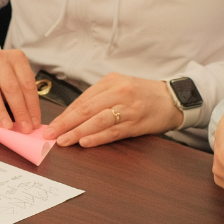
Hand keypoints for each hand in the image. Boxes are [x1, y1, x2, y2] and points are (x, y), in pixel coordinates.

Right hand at [0, 48, 40, 132]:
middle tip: (24, 129)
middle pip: (12, 88)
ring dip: (0, 111)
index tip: (35, 123)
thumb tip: (30, 120)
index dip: (33, 105)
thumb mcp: (13, 75)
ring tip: (6, 127)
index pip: (28, 84)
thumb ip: (21, 92)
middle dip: (20, 111)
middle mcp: (0, 60)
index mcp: (16, 58)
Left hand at [43, 73, 180, 147]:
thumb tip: (71, 117)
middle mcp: (119, 91)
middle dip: (66, 123)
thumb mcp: (120, 87)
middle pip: (87, 108)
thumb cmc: (143, 94)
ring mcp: (128, 107)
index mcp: (112, 81)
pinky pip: (113, 131)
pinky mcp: (137, 122)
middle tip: (50, 134)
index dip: (65, 114)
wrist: (173, 98)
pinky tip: (85, 143)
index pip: (82, 99)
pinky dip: (98, 137)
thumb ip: (99, 99)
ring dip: (78, 132)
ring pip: (98, 120)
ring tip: (63, 141)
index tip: (51, 125)